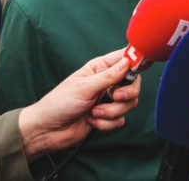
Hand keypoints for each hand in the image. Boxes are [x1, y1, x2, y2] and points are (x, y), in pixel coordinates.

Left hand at [18, 49, 139, 160]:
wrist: (48, 130)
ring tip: (94, 113)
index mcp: (100, 68)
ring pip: (129, 103)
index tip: (139, 68)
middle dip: (127, 94)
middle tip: (114, 97)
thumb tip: (127, 62)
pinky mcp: (107, 117)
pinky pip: (121, 119)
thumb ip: (108, 76)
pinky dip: (107, 123)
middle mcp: (107, 82)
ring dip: (112, 111)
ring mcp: (108, 100)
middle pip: (133, 84)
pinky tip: (92, 121)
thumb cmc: (59, 103)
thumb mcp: (84, 87)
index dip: (136, 60)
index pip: (125, 58)